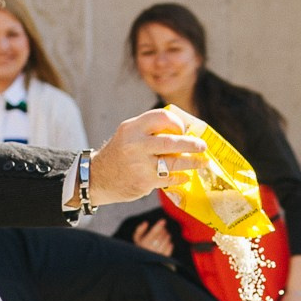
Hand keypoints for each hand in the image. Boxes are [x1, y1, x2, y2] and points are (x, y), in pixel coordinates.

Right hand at [87, 109, 206, 205]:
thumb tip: (183, 131)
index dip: (177, 123)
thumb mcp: (129, 134)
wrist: (98, 177)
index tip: (184, 129)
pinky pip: (168, 179)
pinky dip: (180, 177)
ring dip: (191, 163)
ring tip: (203, 162)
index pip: (161, 118)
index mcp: (132, 128)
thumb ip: (150, 131)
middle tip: (203, 146)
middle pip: (171, 142)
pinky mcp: (143, 182)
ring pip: (173, 163)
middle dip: (191, 144)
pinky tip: (186, 176)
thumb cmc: (120, 153)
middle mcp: (136, 145)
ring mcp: (140, 165)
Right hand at [132, 218, 173, 256]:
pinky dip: (170, 245)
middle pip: (161, 236)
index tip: (163, 221)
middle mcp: (151, 250)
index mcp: (144, 244)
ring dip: (167, 237)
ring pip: (166, 242)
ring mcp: (158, 255)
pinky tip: (168, 243)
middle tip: (163, 230)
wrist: (143, 264)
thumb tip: (146, 223)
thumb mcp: (137, 239)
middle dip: (163, 231)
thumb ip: (139, 230)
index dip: (159, 225)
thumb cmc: (141, 249)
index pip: (154, 232)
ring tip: (166, 235)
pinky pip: (169, 249)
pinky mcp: (163, 260)